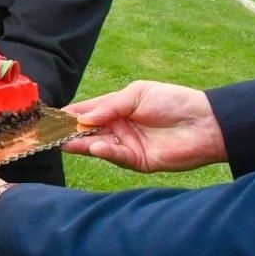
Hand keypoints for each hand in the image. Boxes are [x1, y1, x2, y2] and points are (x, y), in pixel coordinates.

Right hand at [62, 80, 225, 172]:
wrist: (205, 123)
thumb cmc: (174, 101)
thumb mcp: (138, 94)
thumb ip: (110, 105)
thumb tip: (83, 117)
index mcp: (117, 107)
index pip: (87, 110)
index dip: (69, 113)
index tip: (49, 117)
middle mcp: (119, 127)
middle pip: (88, 131)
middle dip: (69, 132)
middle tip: (49, 134)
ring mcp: (127, 145)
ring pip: (97, 145)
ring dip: (81, 144)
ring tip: (66, 142)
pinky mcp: (138, 161)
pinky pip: (116, 156)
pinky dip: (104, 152)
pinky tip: (94, 146)